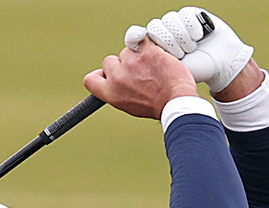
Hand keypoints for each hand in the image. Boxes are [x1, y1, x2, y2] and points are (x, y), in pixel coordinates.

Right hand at [83, 38, 197, 119]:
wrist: (177, 102)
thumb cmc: (159, 106)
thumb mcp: (131, 106)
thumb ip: (119, 91)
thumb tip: (113, 81)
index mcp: (111, 93)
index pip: (90, 80)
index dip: (100, 74)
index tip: (108, 74)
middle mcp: (117, 77)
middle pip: (110, 61)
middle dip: (124, 65)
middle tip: (141, 74)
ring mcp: (131, 63)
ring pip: (128, 51)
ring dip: (140, 56)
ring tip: (155, 70)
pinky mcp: (146, 51)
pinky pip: (143, 40)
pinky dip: (150, 45)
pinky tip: (158, 56)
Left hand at [123, 7, 253, 93]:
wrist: (222, 66)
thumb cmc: (197, 73)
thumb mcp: (169, 74)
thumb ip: (149, 64)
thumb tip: (130, 54)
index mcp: (155, 49)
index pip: (137, 36)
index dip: (136, 35)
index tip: (140, 37)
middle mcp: (165, 34)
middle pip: (154, 27)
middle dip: (168, 41)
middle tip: (180, 54)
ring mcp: (178, 24)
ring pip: (169, 20)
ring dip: (181, 36)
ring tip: (192, 48)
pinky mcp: (192, 15)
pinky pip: (184, 14)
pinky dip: (191, 26)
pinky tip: (199, 36)